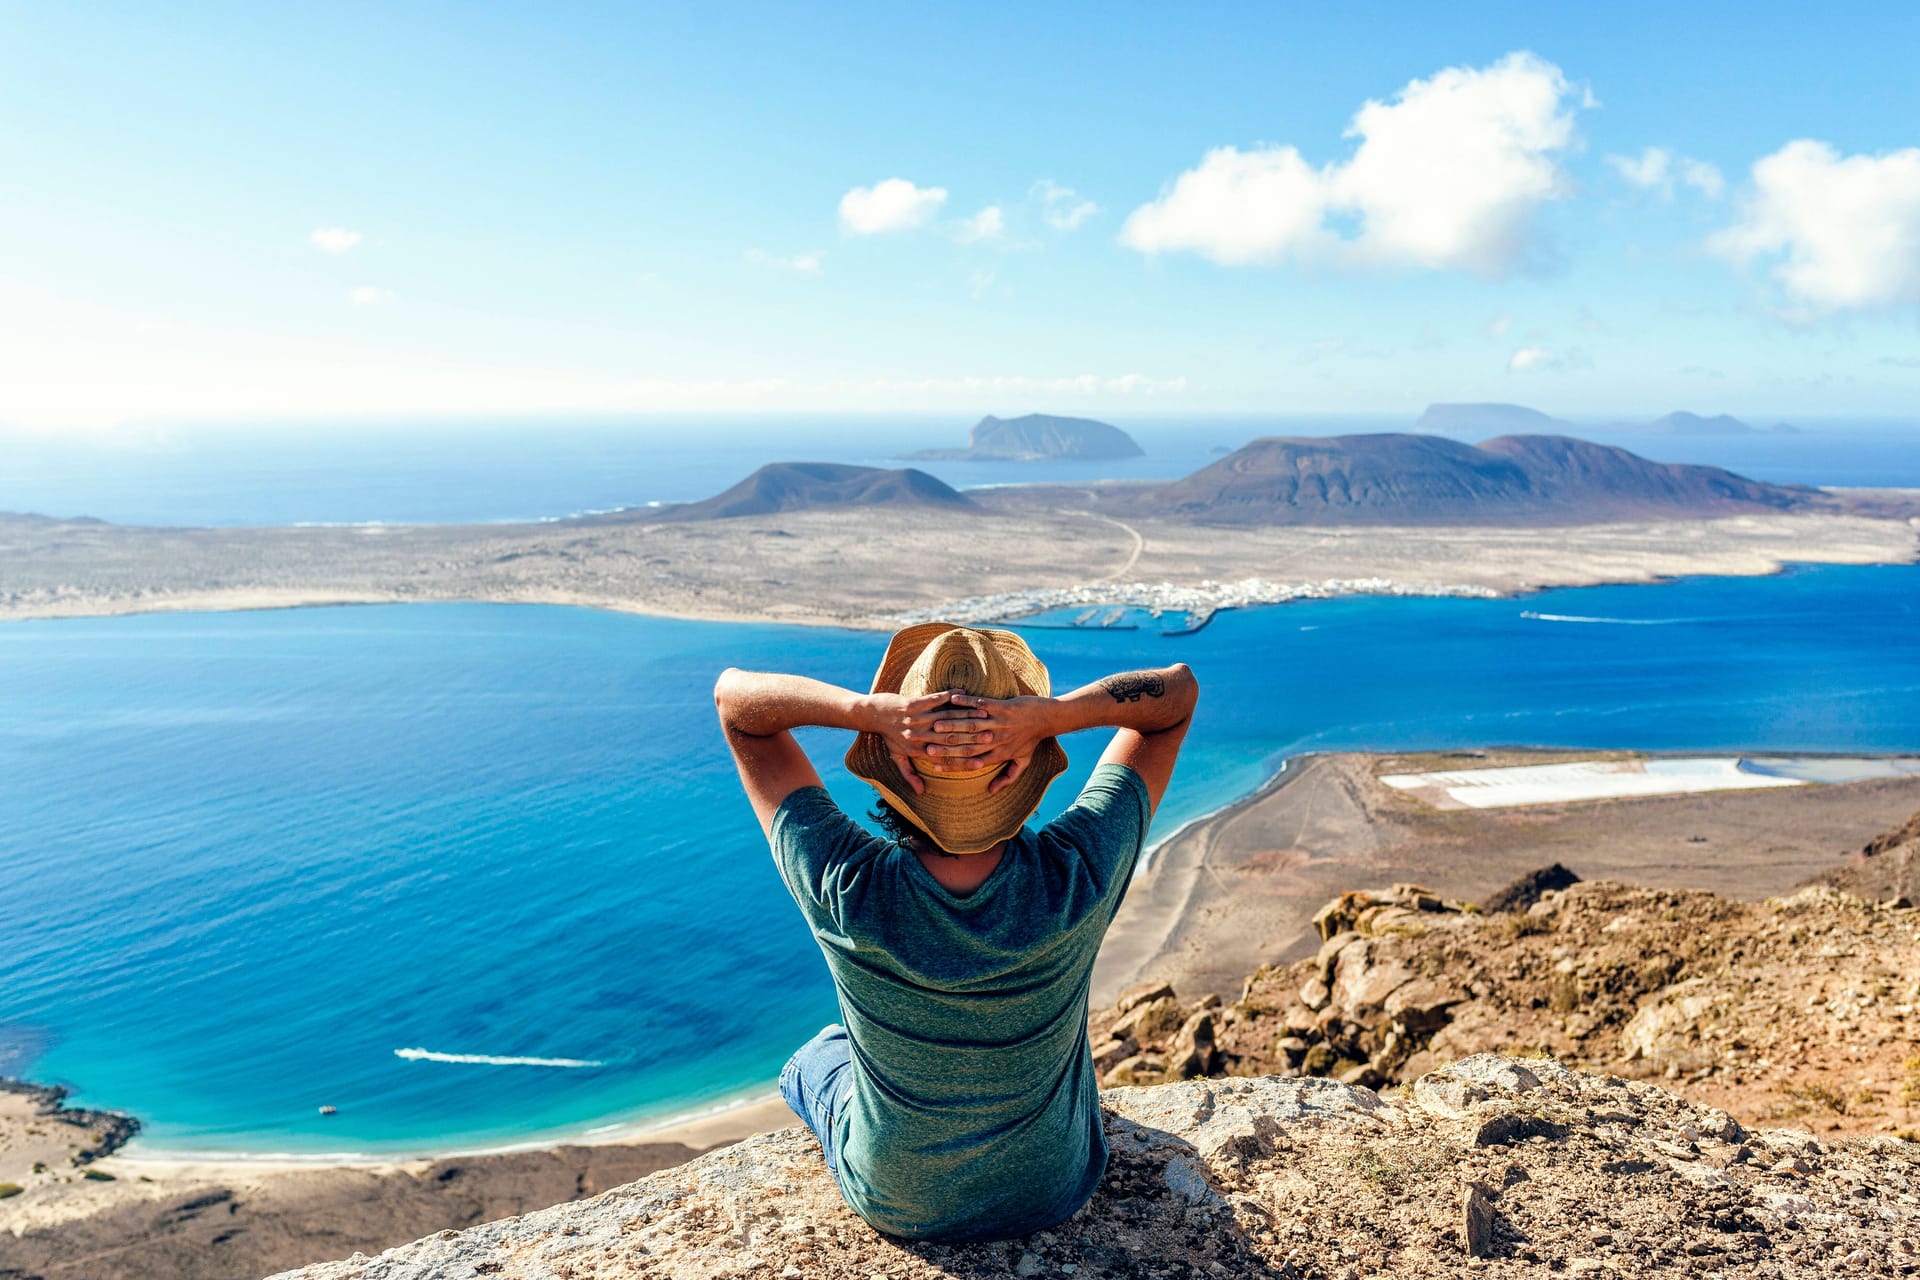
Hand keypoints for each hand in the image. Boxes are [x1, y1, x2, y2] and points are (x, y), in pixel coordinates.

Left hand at [866, 689, 987, 794]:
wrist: (872, 714)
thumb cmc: (888, 737)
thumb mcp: (897, 757)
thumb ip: (910, 775)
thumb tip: (921, 793)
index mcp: (917, 751)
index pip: (946, 757)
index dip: (965, 759)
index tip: (984, 761)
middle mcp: (918, 736)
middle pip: (950, 738)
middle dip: (972, 737)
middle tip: (991, 736)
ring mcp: (915, 719)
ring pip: (946, 718)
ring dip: (966, 715)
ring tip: (984, 715)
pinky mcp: (912, 704)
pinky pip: (935, 700)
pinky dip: (949, 696)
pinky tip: (963, 693)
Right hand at [927, 694, 1057, 793]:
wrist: (1046, 718)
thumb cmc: (1032, 740)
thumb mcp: (1022, 761)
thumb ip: (1007, 777)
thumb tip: (991, 791)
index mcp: (999, 754)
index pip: (971, 761)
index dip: (952, 764)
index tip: (934, 764)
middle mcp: (998, 740)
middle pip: (968, 745)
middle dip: (947, 747)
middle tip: (927, 747)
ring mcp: (1000, 723)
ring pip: (972, 726)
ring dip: (952, 724)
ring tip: (935, 725)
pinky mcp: (1003, 707)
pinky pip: (981, 705)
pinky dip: (967, 702)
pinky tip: (952, 699)